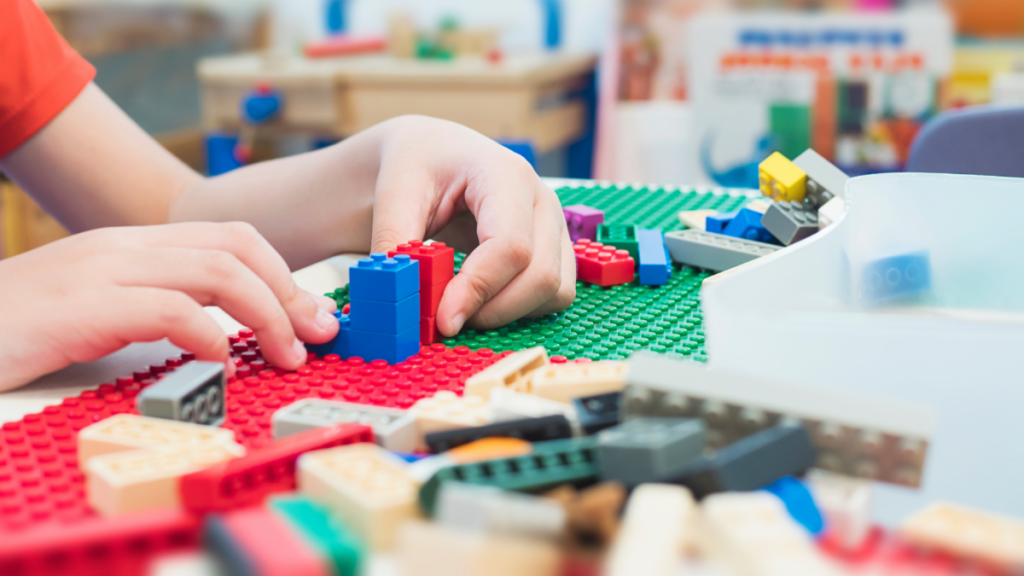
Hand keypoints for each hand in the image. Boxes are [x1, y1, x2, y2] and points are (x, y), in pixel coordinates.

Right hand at [0, 222, 337, 391]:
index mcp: (133, 243)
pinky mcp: (83, 306)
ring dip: (268, 313)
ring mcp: (103, 269)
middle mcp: (124, 245)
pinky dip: (209, 333)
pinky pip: (169, 308)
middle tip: (318, 334)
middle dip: (290, 289)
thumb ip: (156, 306)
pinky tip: (221, 359)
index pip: (230, 237)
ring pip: (217, 270)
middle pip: (237, 245)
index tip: (310, 316)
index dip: (282, 273)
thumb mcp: (100, 307)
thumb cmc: (20, 329)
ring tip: (286, 353)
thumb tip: (221, 333)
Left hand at [368, 116, 576, 335]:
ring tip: (462, 305)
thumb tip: (395, 295)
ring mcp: (555, 225)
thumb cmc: (419, 165)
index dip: (478, 290)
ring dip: (508, 313)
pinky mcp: (555, 249)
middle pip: (540, 276)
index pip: (510, 246)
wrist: (435, 153)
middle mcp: (542, 199)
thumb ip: (395, 243)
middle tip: (446, 318)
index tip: (443, 320)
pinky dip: (520, 310)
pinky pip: (555, 295)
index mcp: (506, 175)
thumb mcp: (395, 194)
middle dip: (493, 310)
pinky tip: (482, 299)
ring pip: (554, 291)